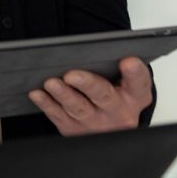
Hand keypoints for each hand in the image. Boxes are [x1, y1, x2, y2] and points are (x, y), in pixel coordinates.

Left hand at [28, 56, 151, 135]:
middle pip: (103, 96)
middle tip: (71, 75)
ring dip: (64, 95)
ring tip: (51, 83)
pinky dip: (47, 104)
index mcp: (135, 95)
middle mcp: (118, 112)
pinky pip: (59, 117)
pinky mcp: (76, 130)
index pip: (139, 82)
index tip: (128, 61)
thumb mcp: (124, 81)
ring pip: (79, 108)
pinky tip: (38, 93)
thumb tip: (91, 47)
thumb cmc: (115, 93)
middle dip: (87, 84)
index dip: (134, 72)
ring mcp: (97, 124)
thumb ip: (116, 66)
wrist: (110, 125)